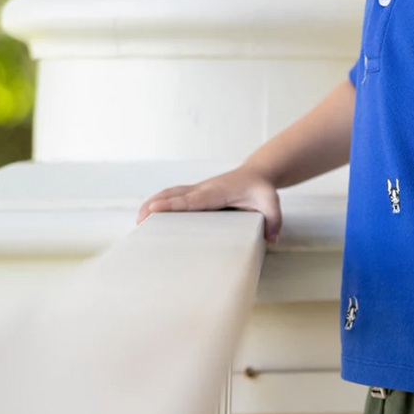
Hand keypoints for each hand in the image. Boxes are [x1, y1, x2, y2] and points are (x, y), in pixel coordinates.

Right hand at [134, 165, 283, 242]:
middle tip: (140, 220)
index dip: (174, 205)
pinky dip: (159, 202)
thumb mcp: (272, 202)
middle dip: (157, 204)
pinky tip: (149, 215)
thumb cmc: (261, 188)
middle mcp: (204, 189)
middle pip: (175, 195)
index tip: (155, 208)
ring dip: (154, 203)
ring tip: (139, 221)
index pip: (193, 200)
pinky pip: (174, 195)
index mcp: (218, 192)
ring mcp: (198, 189)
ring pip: (171, 193)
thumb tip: (271, 239)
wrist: (257, 173)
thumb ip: (274, 219)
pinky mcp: (195, 193)